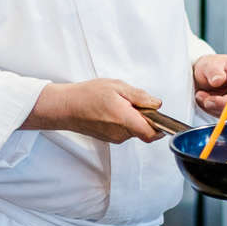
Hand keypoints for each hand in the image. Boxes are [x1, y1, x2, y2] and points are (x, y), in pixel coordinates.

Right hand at [26, 79, 162, 143]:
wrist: (66, 107)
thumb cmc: (87, 95)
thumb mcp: (117, 87)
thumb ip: (139, 96)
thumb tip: (156, 104)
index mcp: (124, 119)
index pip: (152, 134)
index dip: (160, 126)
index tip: (159, 116)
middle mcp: (121, 133)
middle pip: (144, 130)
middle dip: (145, 117)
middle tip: (133, 102)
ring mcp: (115, 138)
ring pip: (134, 130)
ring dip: (133, 118)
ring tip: (119, 104)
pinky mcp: (109, 138)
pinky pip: (125, 131)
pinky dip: (124, 121)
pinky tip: (113, 110)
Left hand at [193, 53, 226, 114]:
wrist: (201, 77)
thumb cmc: (209, 67)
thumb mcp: (209, 65)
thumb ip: (214, 71)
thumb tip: (218, 80)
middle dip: (223, 103)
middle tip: (207, 99)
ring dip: (214, 106)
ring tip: (201, 94)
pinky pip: (225, 115)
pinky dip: (212, 109)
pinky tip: (204, 99)